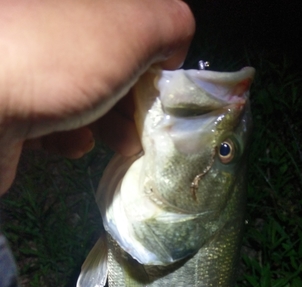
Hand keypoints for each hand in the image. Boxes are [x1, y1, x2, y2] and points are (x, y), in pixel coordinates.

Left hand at [0, 0, 194, 194]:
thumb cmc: (58, 60)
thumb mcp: (130, 25)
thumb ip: (168, 24)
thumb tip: (170, 47)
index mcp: (77, 4)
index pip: (130, 23)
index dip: (154, 51)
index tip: (163, 84)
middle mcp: (48, 30)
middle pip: (108, 63)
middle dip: (134, 97)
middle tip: (146, 125)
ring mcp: (27, 72)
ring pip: (83, 97)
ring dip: (109, 122)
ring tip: (119, 142)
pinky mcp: (14, 112)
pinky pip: (53, 123)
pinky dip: (69, 136)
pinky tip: (71, 141)